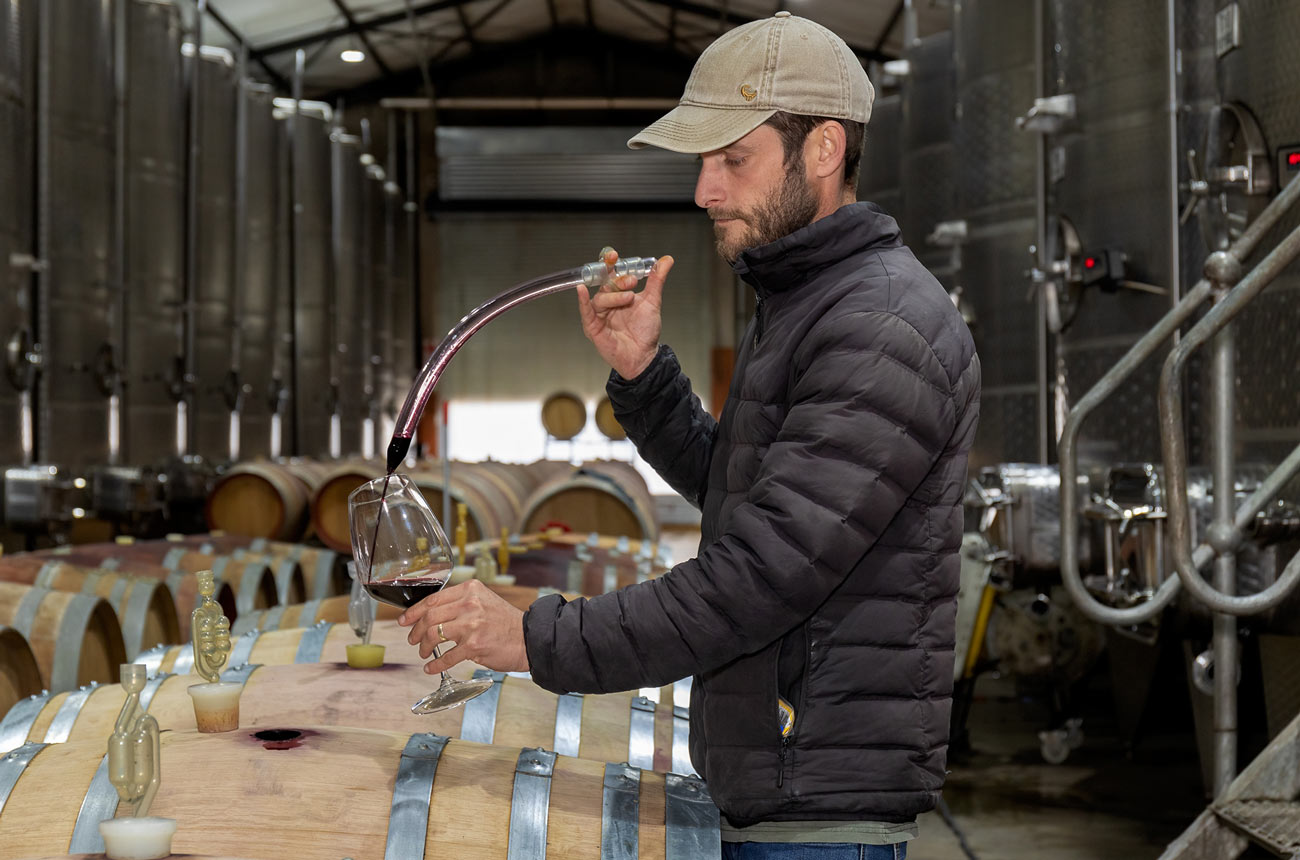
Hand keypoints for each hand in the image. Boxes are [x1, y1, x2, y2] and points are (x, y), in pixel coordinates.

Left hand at [397, 579, 529, 674]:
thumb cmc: (506, 623)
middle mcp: (470, 605)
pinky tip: (431, 667)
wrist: (528, 639)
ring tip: (424, 653)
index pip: (433, 599)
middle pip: (429, 617)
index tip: (405, 620)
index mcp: (470, 590)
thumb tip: (431, 614)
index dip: (414, 612)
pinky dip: (435, 664)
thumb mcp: (484, 601)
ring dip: (424, 647)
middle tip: (413, 640)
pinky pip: (446, 657)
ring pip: (433, 635)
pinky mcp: (474, 646)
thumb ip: (460, 603)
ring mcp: (472, 625)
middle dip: (415, 631)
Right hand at [577, 247, 674, 379]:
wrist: (644, 355)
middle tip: (632, 282)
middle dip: (618, 281)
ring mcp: (599, 314)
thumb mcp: (652, 301)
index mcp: (619, 294)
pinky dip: (582, 300)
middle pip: (606, 285)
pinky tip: (582, 290)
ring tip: (629, 299)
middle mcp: (608, 302)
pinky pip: (585, 311)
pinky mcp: (593, 327)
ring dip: (614, 296)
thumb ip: (656, 280)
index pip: (611, 274)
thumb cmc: (645, 331)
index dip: (610, 264)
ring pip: (600, 298)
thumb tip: (667, 259)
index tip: (614, 256)